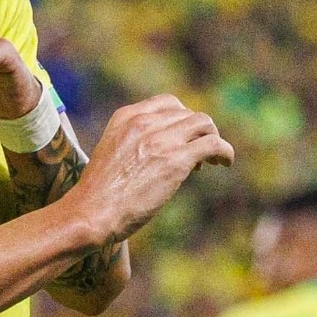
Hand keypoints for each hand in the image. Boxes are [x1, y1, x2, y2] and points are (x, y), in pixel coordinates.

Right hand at [68, 94, 233, 242]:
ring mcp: (162, 139)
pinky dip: (224, 152)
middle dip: (197, 132)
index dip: (181, 119)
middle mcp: (145, 121)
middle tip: (197, 155)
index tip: (182, 139)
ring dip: (212, 138)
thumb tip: (159, 155)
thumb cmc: (97, 195)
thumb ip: (133, 144)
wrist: (91, 212)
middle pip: (188, 113)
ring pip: (204, 124)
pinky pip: (213, 144)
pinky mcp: (177, 159)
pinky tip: (225, 162)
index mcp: (126, 117)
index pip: (167, 104)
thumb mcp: (111, 154)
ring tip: (213, 159)